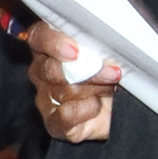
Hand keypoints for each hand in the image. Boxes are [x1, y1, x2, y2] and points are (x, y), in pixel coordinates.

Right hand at [25, 19, 122, 144]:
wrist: (118, 108)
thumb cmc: (109, 73)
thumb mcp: (105, 52)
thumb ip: (97, 43)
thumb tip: (105, 43)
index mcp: (49, 45)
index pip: (39, 37)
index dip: (53, 43)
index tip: (75, 51)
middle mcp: (41, 70)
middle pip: (52, 68)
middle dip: (88, 70)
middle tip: (112, 72)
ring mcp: (45, 97)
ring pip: (64, 91)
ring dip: (94, 88)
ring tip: (110, 87)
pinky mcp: (54, 121)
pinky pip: (66, 115)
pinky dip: (87, 109)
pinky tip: (97, 105)